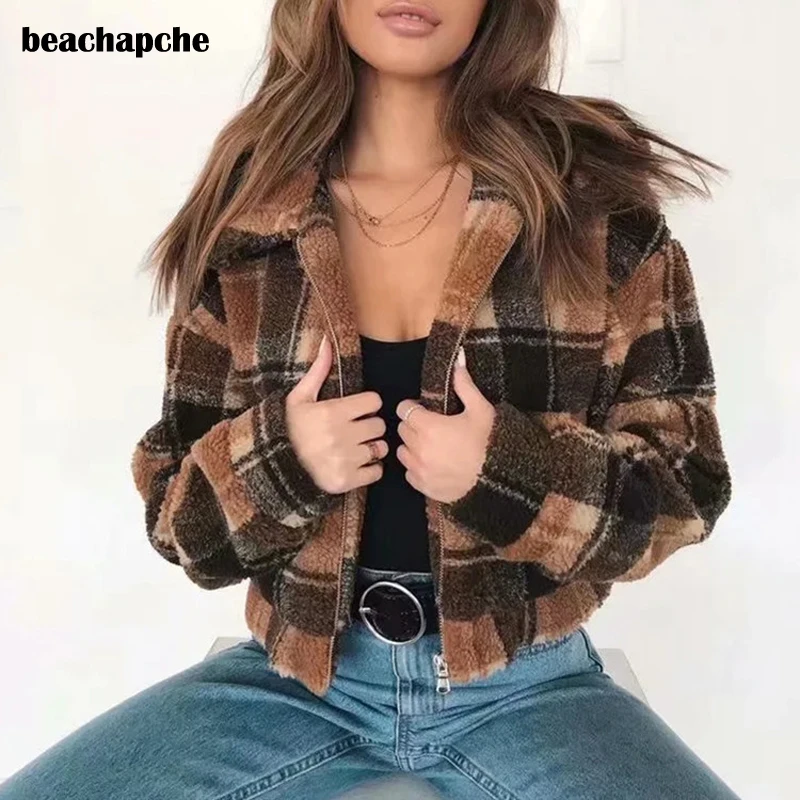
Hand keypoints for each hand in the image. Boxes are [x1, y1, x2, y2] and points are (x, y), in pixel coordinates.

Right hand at [285, 334, 388, 493]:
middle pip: (379, 425)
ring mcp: (345, 460)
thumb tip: (327, 340)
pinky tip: (355, 464)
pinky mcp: (347, 480)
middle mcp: (340, 436)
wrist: (279, 467)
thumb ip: (318, 369)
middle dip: (370, 426)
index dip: (368, 405)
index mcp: (332, 412)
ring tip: (355, 447)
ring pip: (380, 448)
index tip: (357, 410)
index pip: (375, 402)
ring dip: (372, 448)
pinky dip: (370, 469)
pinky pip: (377, 471)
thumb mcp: (300, 397)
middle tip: (355, 430)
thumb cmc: (293, 427)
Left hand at [396, 348, 495, 502]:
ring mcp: (419, 469)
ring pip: (402, 452)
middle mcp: (418, 448)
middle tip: (431, 427)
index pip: (403, 410)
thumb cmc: (491, 442)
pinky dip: (417, 468)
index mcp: (428, 426)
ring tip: (431, 446)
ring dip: (412, 447)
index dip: (413, 407)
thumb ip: (464, 384)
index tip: (424, 410)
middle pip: (402, 430)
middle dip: (413, 425)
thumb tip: (458, 358)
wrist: (499, 481)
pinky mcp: (423, 487)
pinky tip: (433, 464)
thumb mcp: (481, 409)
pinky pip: (409, 473)